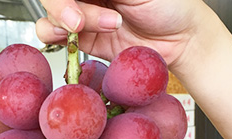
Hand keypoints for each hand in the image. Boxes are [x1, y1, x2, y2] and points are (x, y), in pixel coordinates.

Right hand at [36, 0, 205, 69]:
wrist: (181, 41)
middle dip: (62, 6)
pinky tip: (76, 35)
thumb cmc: (169, 5)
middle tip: (79, 19)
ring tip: (106, 25)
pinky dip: (54, 35)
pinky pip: (53, 34)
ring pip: (50, 12)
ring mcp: (83, 13)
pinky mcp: (83, 38)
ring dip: (65, 20)